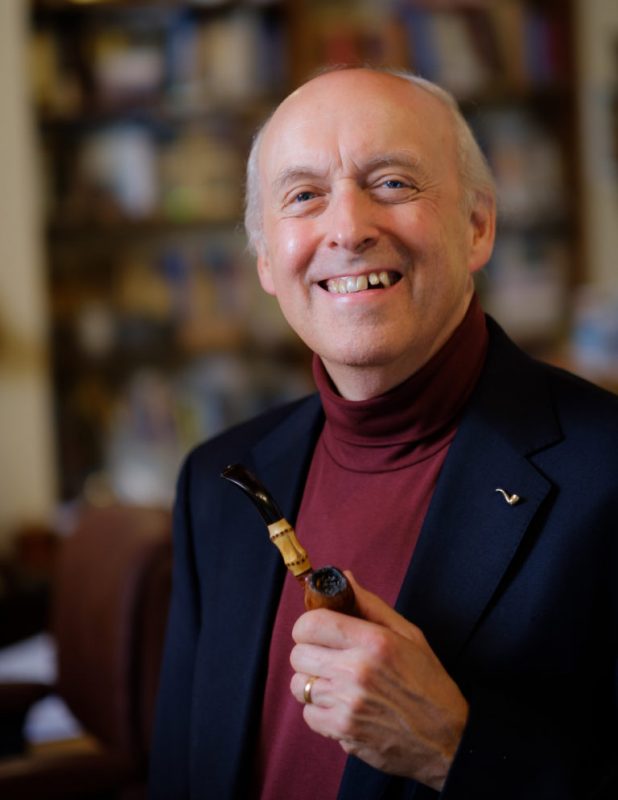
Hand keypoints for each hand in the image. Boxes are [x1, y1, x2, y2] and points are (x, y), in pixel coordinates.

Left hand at [289, 573, 467, 790]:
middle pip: (298, 654)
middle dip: (310, 653)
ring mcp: (347, 703)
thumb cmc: (428, 682)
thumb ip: (371, 604)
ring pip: (299, 685)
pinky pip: (308, 715)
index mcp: (373, 640)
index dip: (308, 626)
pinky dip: (320, 711)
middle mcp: (356, 670)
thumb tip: (344, 577)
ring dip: (313, 683)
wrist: (447, 738)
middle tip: (328, 657)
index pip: (311, 624)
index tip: (316, 631)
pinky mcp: (343, 731)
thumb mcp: (408, 635)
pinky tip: (342, 707)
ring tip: (337, 683)